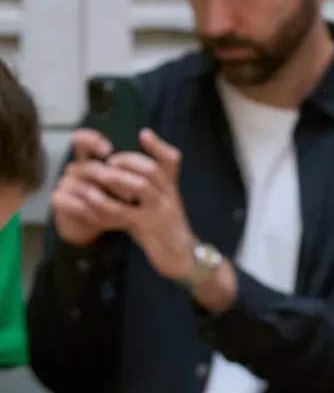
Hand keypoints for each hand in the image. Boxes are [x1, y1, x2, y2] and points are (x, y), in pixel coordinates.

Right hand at [50, 129, 146, 249]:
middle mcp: (76, 168)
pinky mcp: (59, 200)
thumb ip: (142, 164)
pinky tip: (105, 220)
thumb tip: (147, 135)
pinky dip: (88, 211)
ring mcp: (65, 183)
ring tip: (126, 211)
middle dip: (111, 180)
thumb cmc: (115, 200)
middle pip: (88, 167)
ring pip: (82, 187)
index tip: (108, 148)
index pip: (83, 140)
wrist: (95, 224)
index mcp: (91, 159)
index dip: (91, 140)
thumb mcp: (132, 183)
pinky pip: (71, 203)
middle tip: (133, 195)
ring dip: (103, 200)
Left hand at [76, 129, 198, 282]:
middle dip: (129, 160)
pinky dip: (106, 203)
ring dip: (118, 177)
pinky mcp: (148, 228)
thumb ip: (147, 188)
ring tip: (101, 175)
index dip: (158, 146)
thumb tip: (125, 173)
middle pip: (152, 170)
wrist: (182, 258)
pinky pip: (125, 212)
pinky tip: (92, 199)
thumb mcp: (160, 205)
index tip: (144, 134)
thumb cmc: (165, 231)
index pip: (171, 161)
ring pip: (142, 186)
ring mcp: (160, 212)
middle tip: (109, 160)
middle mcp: (169, 197)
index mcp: (171, 189)